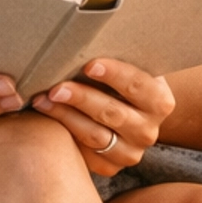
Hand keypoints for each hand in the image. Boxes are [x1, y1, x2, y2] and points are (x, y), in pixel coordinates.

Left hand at [29, 58, 172, 174]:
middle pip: (113, 113)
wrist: (127, 114)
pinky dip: (63, 135)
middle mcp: (148, 130)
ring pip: (95, 136)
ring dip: (65, 117)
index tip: (89, 65)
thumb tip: (85, 35)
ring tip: (41, 101)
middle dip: (82, 98)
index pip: (138, 85)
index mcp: (160, 101)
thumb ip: (114, 58)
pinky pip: (84, 155)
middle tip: (56, 87)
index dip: (114, 74)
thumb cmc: (120, 82)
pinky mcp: (110, 167)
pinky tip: (44, 120)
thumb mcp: (128, 69)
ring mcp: (130, 153)